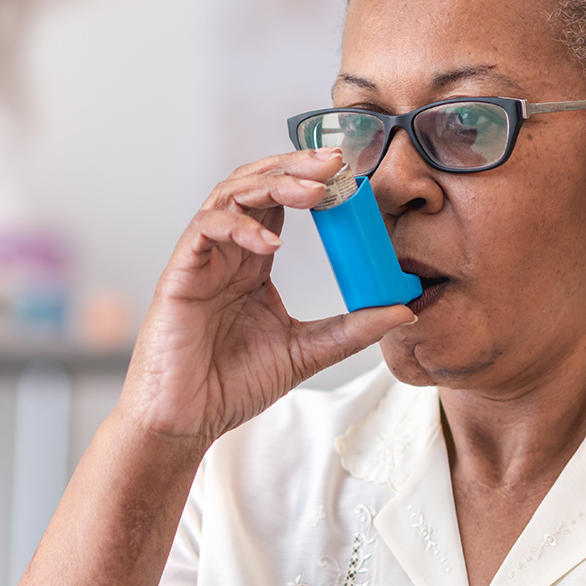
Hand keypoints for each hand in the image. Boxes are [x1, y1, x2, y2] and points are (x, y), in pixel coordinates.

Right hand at [119, 148, 415, 446]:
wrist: (187, 421)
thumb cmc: (231, 386)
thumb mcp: (307, 351)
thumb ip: (352, 329)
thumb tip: (405, 309)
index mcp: (253, 263)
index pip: (281, 201)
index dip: (312, 181)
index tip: (351, 175)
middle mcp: (228, 252)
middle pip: (256, 183)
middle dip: (295, 165)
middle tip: (336, 163)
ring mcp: (202, 259)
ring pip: (230, 193)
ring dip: (272, 184)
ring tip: (312, 191)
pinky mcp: (180, 274)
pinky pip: (206, 229)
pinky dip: (240, 226)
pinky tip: (270, 243)